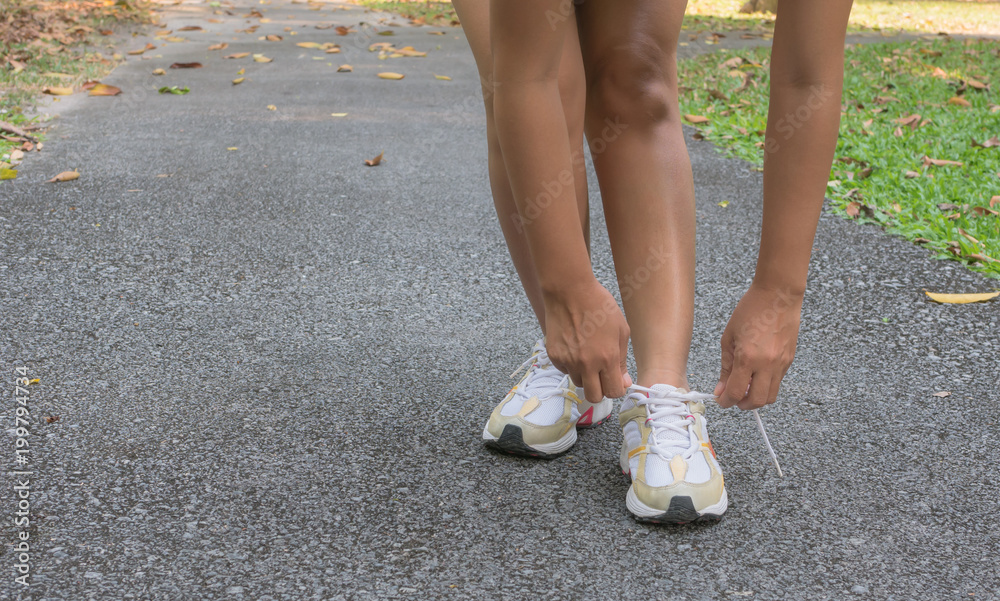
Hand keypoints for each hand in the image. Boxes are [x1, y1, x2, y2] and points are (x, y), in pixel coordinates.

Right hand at [542, 279, 631, 402]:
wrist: (570, 291)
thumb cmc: (599, 306)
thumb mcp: (621, 330)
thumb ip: (622, 360)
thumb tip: (624, 382)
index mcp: (607, 358)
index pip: (614, 392)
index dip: (617, 388)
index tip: (616, 381)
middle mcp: (586, 364)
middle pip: (593, 396)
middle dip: (600, 390)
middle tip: (602, 376)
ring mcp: (568, 361)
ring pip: (578, 382)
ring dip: (585, 376)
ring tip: (587, 355)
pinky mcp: (554, 356)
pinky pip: (565, 370)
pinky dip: (571, 365)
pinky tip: (575, 347)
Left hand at [714, 283, 803, 409]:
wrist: (778, 295)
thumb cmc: (750, 310)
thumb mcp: (728, 338)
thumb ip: (725, 367)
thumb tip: (721, 389)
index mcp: (747, 358)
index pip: (736, 393)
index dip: (725, 401)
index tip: (720, 400)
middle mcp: (767, 365)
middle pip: (757, 402)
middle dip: (742, 405)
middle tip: (733, 398)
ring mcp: (781, 364)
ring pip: (771, 396)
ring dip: (756, 398)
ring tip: (745, 387)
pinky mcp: (790, 360)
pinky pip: (778, 382)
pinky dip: (765, 385)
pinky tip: (756, 374)